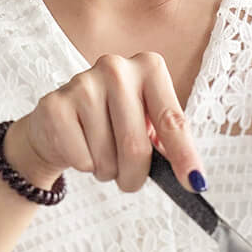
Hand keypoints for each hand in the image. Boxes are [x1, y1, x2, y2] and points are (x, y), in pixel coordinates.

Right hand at [1, 52, 204, 193]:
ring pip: (107, 157)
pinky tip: (79, 147)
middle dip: (135, 175)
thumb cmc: (113, 123)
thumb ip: (168, 142)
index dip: (185, 156)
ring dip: (108, 171)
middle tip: (130, 181)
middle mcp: (116, 68)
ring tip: (101, 154)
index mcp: (149, 68)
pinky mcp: (55, 105)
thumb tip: (193, 178)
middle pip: (136, 146)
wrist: (59, 122)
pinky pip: (82, 160)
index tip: (195, 183)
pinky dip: (85, 166)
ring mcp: (83, 83)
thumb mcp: (147, 124)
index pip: (172, 120)